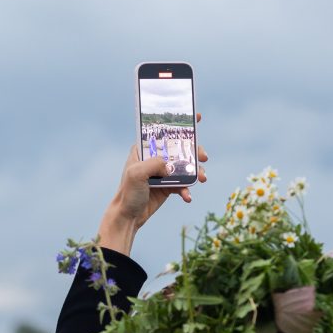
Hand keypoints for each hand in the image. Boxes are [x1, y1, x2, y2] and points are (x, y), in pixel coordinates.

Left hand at [99, 113, 208, 254]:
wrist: (129, 216)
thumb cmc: (128, 192)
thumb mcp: (136, 174)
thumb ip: (154, 164)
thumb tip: (170, 165)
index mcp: (145, 149)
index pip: (163, 132)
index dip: (180, 123)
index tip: (196, 116)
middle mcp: (156, 158)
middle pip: (181, 149)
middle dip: (196, 151)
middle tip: (204, 157)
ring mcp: (164, 172)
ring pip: (186, 167)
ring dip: (197, 172)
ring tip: (203, 179)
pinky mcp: (169, 186)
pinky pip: (184, 185)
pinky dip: (188, 190)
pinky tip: (187, 197)